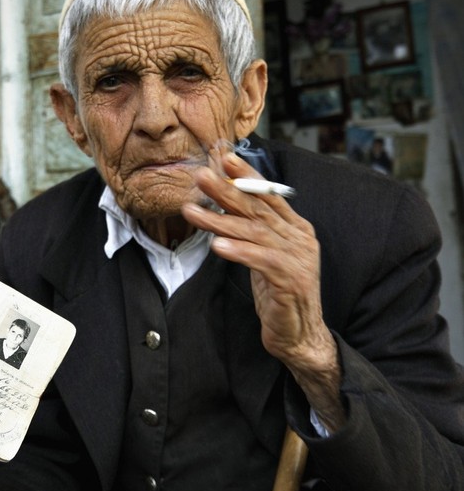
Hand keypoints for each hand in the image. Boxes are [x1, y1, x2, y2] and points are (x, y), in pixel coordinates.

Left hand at [181, 153, 343, 429]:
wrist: (299, 333)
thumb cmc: (278, 291)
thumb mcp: (265, 254)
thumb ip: (253, 228)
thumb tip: (224, 201)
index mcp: (295, 227)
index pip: (268, 194)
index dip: (247, 175)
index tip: (224, 157)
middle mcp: (299, 238)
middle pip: (258, 208)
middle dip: (227, 190)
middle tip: (201, 176)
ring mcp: (297, 259)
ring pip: (254, 232)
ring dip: (219, 220)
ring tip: (192, 211)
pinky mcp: (290, 282)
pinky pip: (261, 260)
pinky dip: (239, 251)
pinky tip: (217, 245)